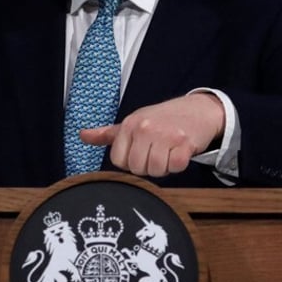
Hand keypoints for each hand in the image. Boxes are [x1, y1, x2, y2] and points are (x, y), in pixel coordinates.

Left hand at [80, 93, 224, 176]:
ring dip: (164, 167)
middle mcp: (145, 128)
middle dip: (148, 166)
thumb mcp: (133, 122)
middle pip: (137, 169)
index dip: (130, 162)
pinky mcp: (185, 143)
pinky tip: (180, 151)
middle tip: (158, 151)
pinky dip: (179, 164)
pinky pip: (175, 167)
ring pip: (156, 171)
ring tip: (168, 151)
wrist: (198, 110)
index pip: (118, 161)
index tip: (141, 151)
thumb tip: (82, 135)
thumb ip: (108, 134)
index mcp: (129, 125)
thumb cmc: (163, 118)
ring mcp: (165, 135)